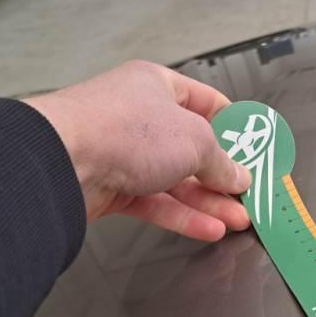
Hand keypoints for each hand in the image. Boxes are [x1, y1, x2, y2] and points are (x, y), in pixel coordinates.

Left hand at [24, 60, 250, 240]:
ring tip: (239, 221)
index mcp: (158, 87)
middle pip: (193, 148)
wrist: (61, 161)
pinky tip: (210, 230)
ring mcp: (125, 154)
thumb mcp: (195, 140)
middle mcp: (141, 117)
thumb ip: (222, 162)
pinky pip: (155, 202)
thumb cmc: (127, 130)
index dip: (233, 126)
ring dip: (208, 201)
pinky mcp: (112, 187)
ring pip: (176, 180)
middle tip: (248, 195)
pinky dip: (182, 216)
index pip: (206, 102)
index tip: (255, 149)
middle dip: (223, 175)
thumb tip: (240, 177)